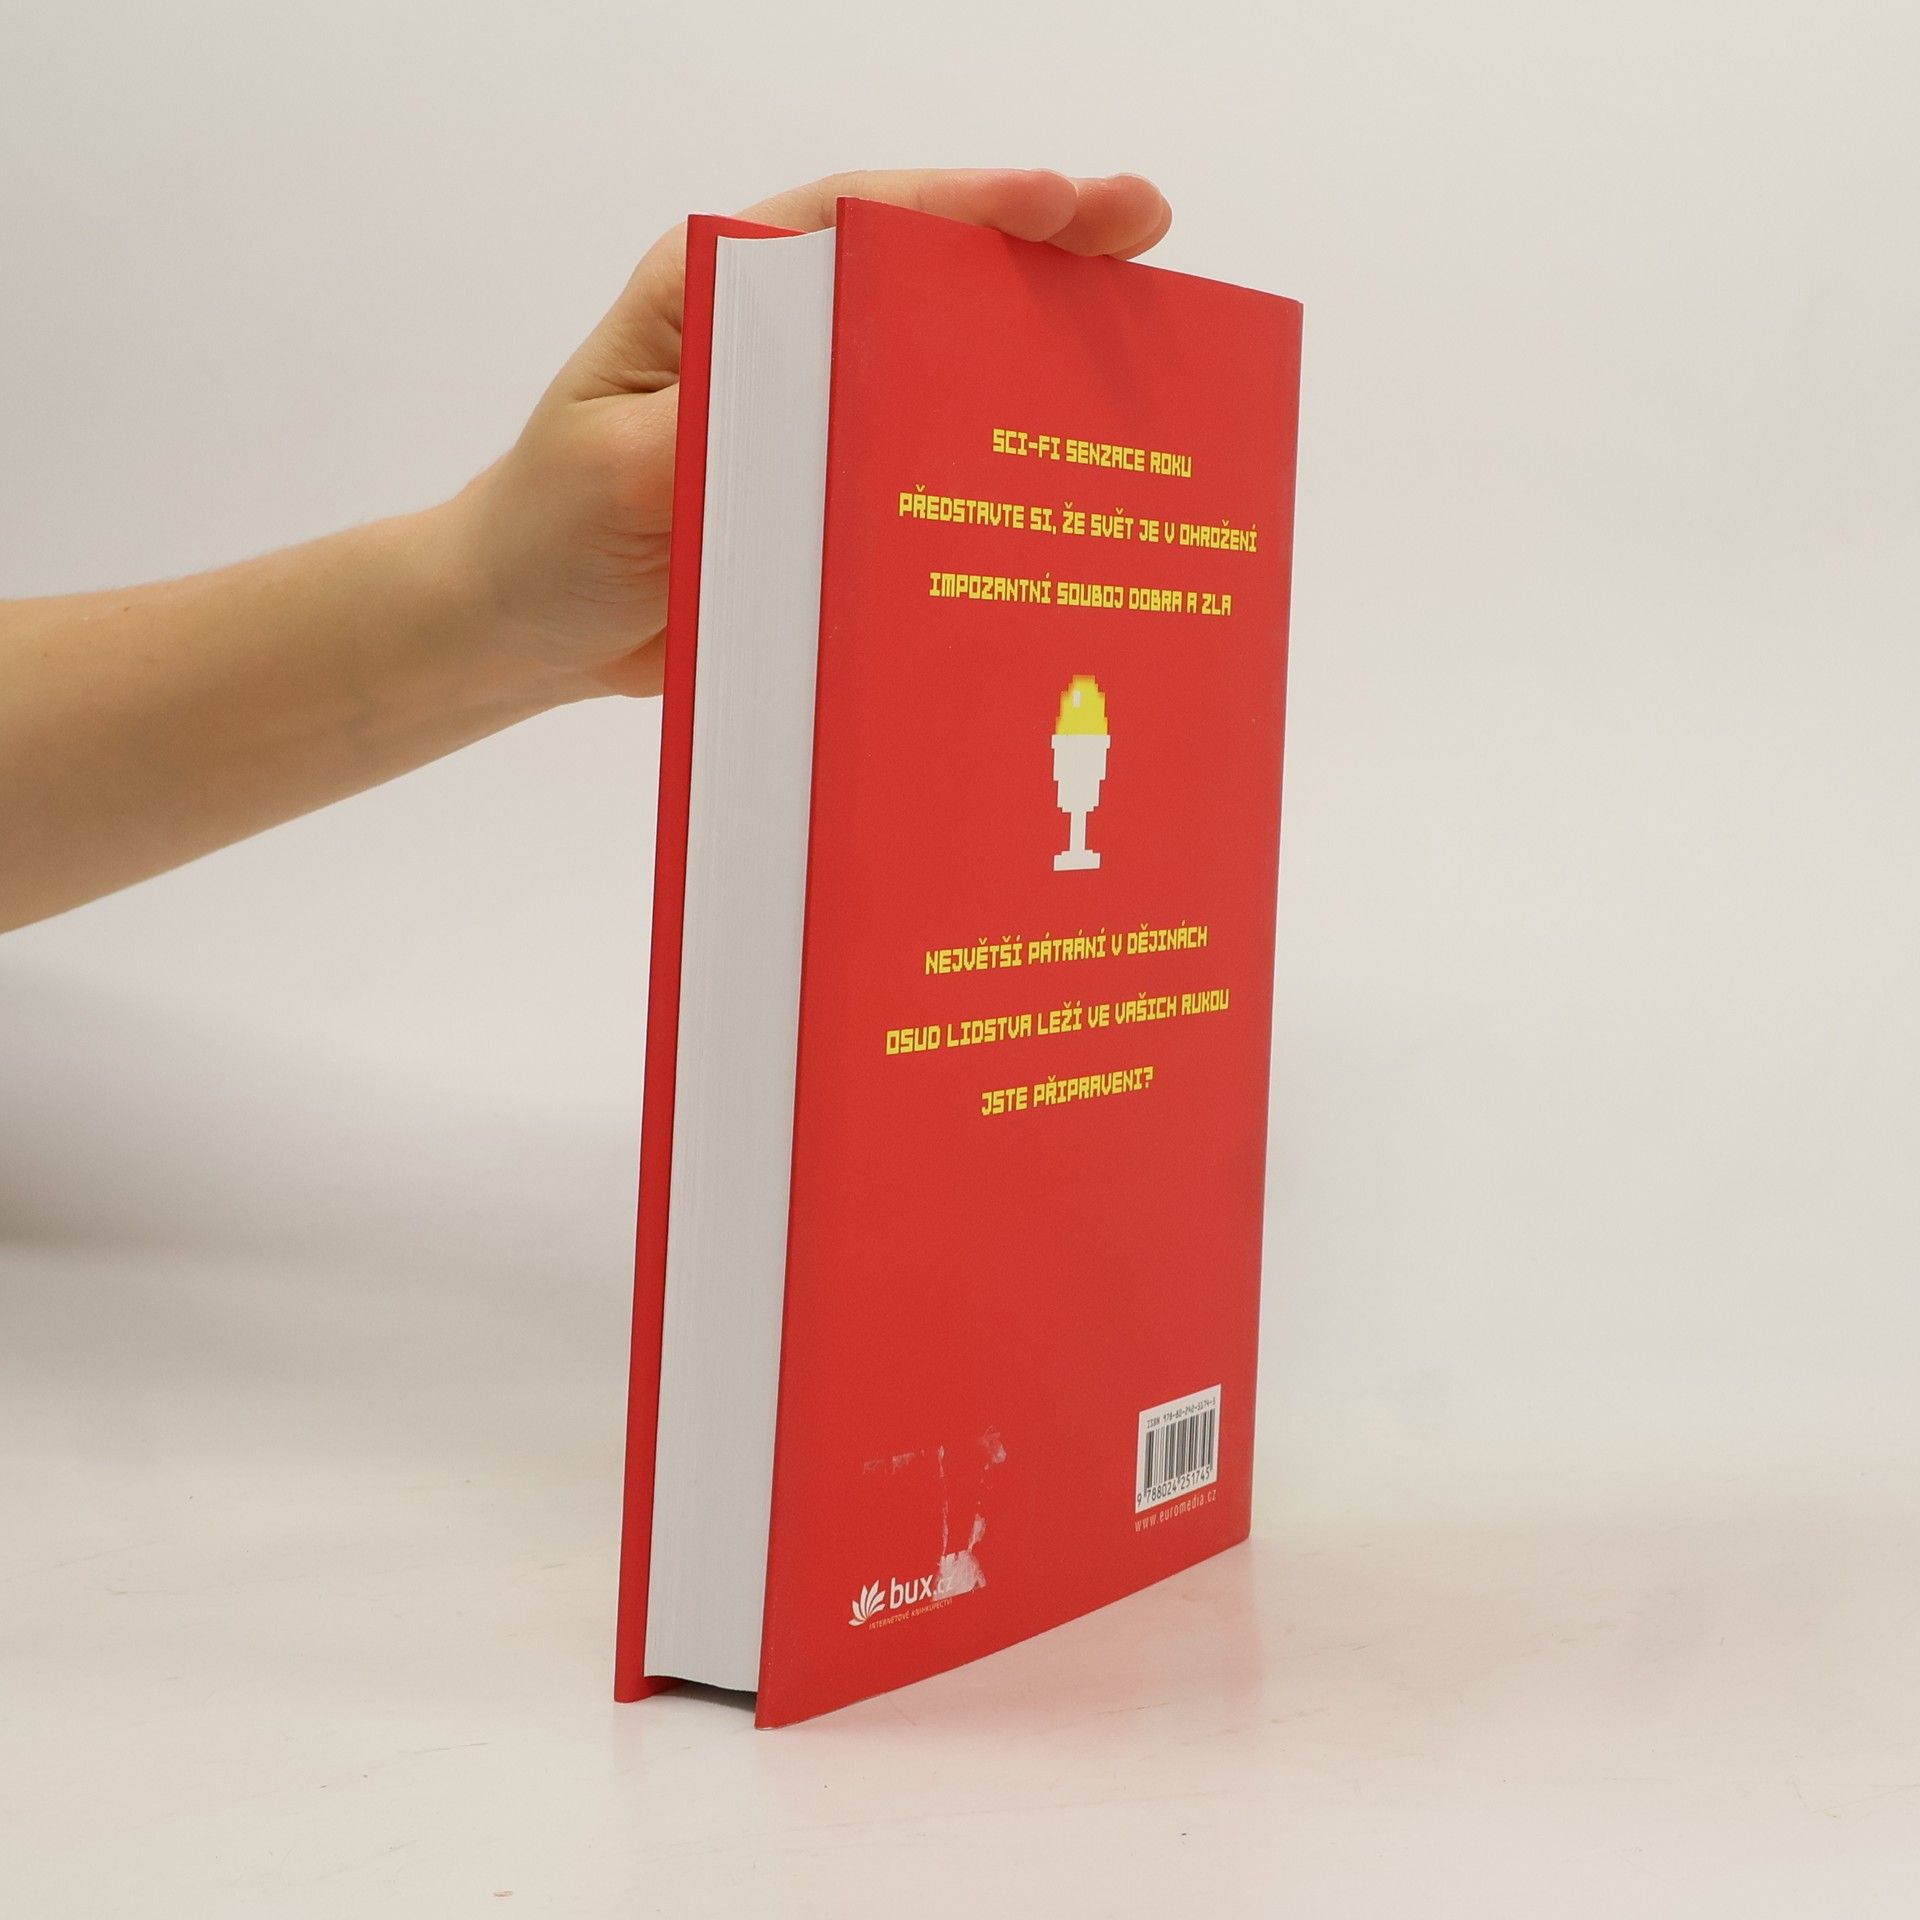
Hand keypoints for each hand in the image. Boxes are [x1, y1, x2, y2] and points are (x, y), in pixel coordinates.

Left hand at [448, 168, 1172, 700]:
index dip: (963, 206)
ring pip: (940, 360)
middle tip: (1146, 227)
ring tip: (1148, 330)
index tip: (1059, 200)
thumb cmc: (553, 532)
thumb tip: (826, 413)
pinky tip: (1074, 461)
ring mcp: (814, 415)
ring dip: (1037, 343)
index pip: (853, 223)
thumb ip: (713, 431)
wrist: (530, 628)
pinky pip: (926, 461)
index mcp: (718, 292)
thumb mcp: (618, 471)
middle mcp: (780, 337)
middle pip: (923, 273)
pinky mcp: (831, 490)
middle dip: (1037, 247)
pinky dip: (999, 454)